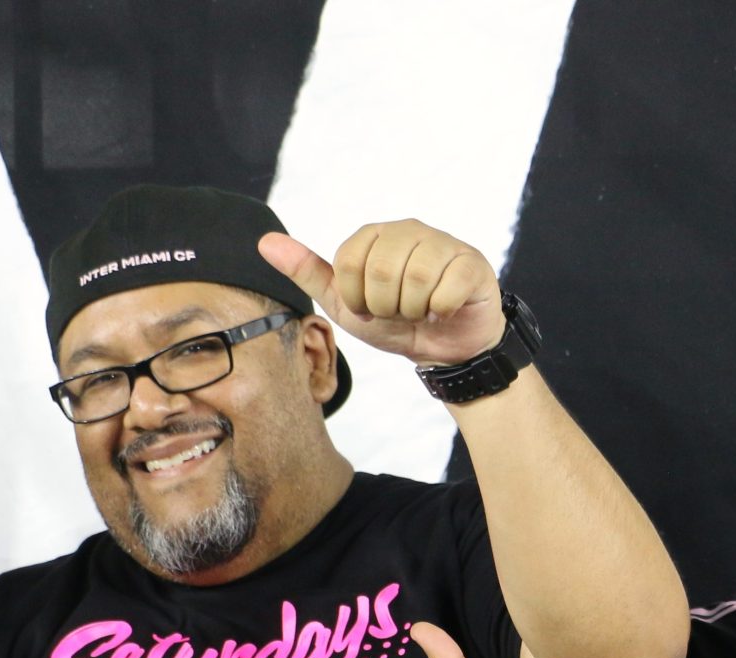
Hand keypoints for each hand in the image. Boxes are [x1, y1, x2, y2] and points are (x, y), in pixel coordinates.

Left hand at [258, 221, 505, 366]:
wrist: (443, 349)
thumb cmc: (394, 322)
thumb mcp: (344, 304)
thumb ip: (307, 272)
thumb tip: (264, 242)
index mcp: (374, 235)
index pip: (348, 262)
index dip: (356, 298)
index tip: (369, 308)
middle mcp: (408, 229)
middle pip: (381, 270)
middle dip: (386, 307)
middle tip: (398, 312)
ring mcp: (443, 242)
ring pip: (416, 277)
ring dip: (414, 310)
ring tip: (422, 310)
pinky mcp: (471, 263)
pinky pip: (447, 289)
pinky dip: (442, 310)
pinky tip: (445, 310)